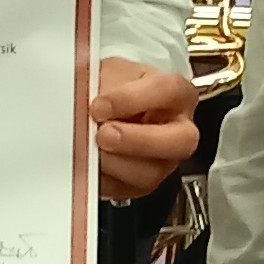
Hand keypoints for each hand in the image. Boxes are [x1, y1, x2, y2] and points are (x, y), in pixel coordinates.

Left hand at [95, 59, 201, 202]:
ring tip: (90, 148)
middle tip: (104, 134)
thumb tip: (84, 103)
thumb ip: (101, 85)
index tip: (100, 105)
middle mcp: (177, 130)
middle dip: (137, 140)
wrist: (100, 108)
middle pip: (179, 141)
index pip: (168, 91)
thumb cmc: (112, 87)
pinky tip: (88, 163)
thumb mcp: (107, 72)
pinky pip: (124, 190)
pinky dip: (101, 178)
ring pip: (150, 173)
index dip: (132, 99)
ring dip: (113, 162)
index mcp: (175, 93)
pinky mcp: (140, 185)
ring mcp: (162, 161)